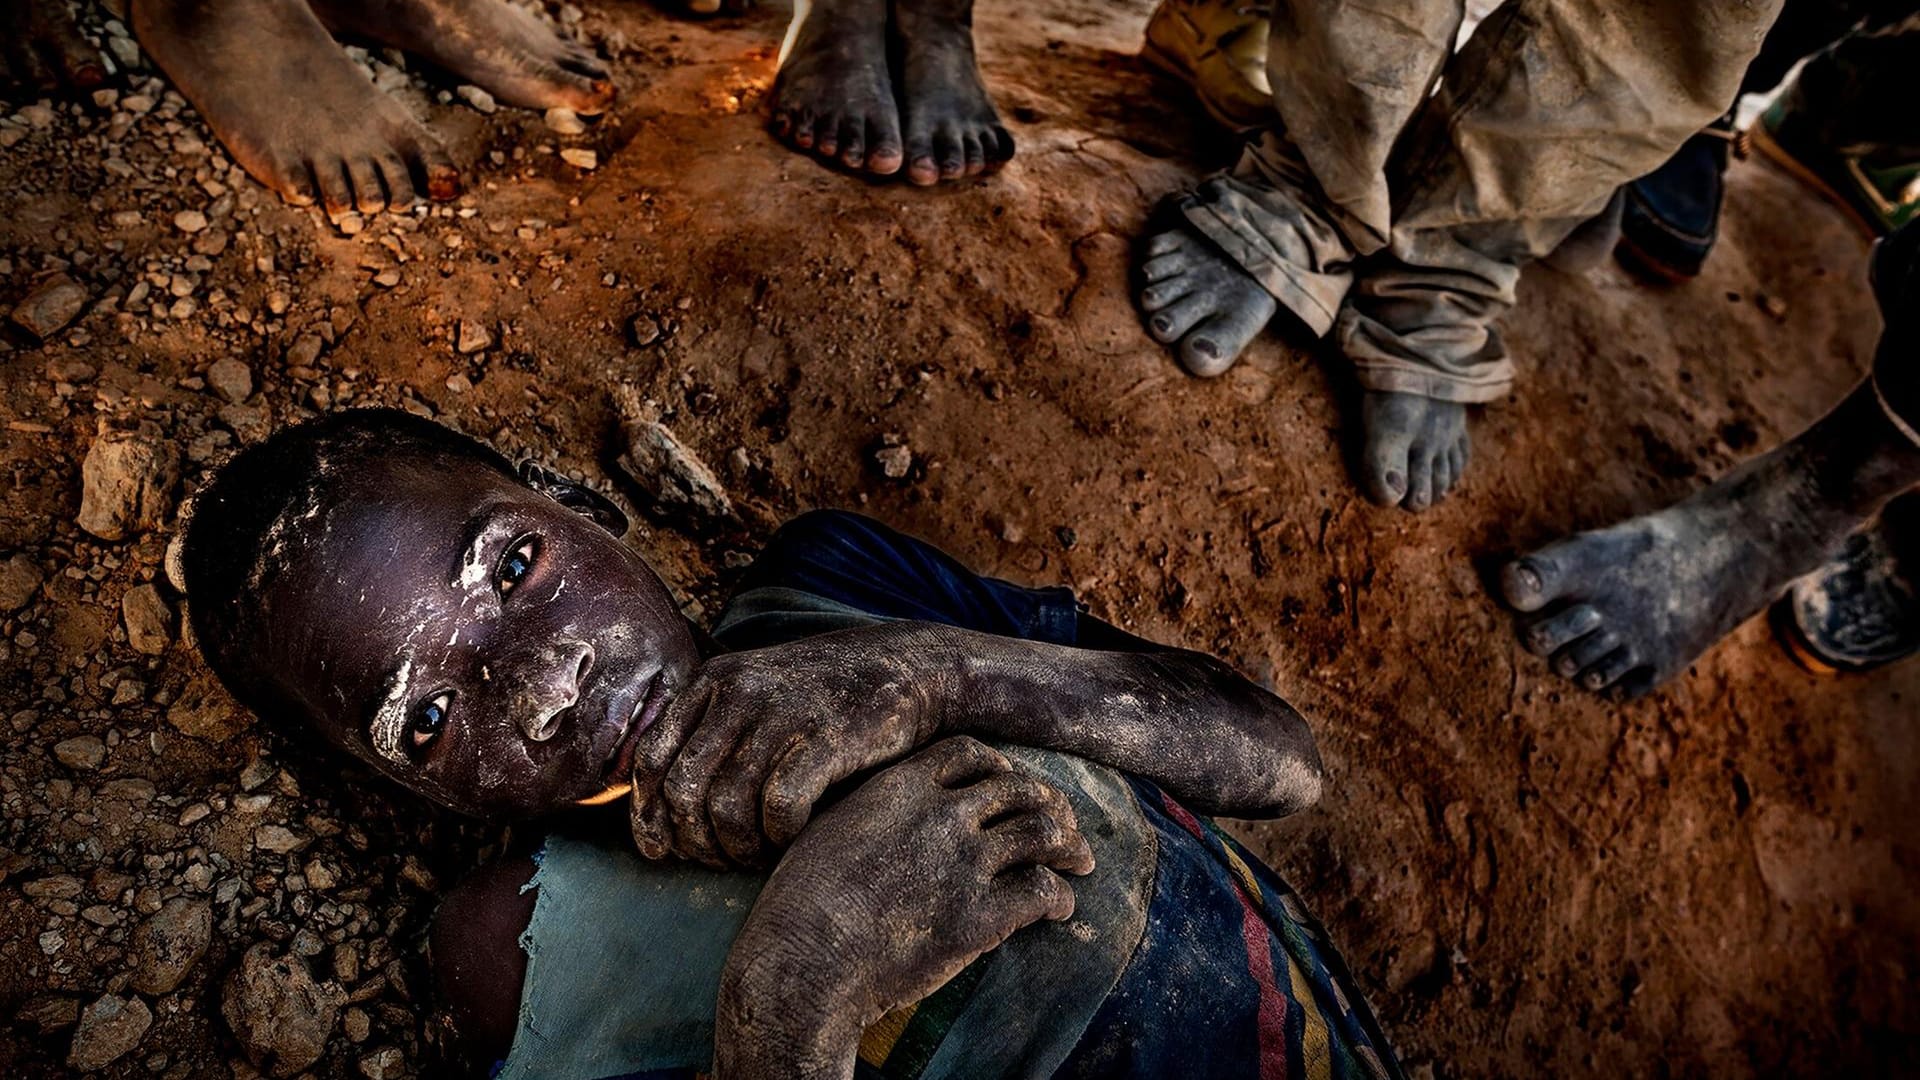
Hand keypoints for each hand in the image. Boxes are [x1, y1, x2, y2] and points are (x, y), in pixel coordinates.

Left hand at [628, 627, 947, 866]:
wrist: (907, 664)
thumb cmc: (824, 696)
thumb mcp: (758, 693)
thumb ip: (711, 732)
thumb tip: (661, 809)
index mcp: (713, 681)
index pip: (650, 759)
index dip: (648, 815)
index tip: (660, 852)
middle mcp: (739, 691)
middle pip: (683, 790)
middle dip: (695, 842)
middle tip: (721, 862)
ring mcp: (782, 713)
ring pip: (726, 806)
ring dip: (737, 848)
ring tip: (755, 857)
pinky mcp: (826, 737)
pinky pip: (778, 806)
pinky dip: (777, 836)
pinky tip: (789, 839)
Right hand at [713, 737, 1094, 1079]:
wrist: (802, 962)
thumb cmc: (799, 906)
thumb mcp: (826, 832)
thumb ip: (868, 814)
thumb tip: (884, 818)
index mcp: (900, 788)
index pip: (968, 754)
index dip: (997, 767)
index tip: (1010, 784)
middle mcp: (940, 814)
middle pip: (1017, 789)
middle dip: (1047, 803)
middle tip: (1064, 824)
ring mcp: (964, 863)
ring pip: (1041, 833)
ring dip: (1068, 846)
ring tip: (1080, 861)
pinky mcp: (979, 916)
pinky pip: (1039, 892)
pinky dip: (1058, 898)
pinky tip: (1060, 908)